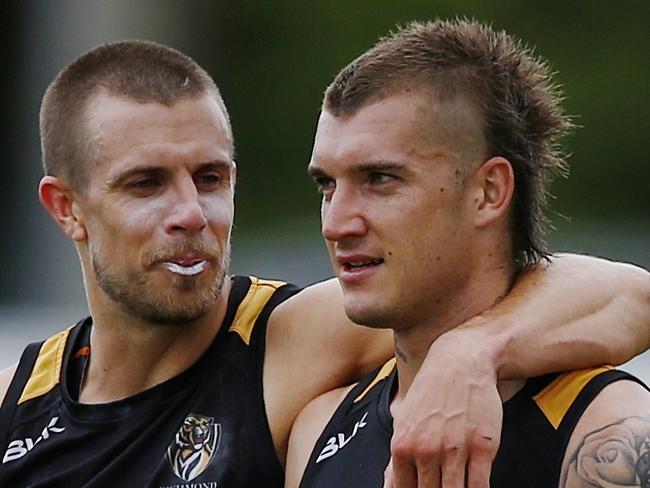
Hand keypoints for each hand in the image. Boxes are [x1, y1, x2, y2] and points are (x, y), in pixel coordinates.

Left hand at [388, 327, 503, 486]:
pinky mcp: (482, 447)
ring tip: (456, 487)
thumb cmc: (432, 392)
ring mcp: (454, 449)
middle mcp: (425, 450)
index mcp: (402, 446)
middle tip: (440, 487)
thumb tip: (390, 486)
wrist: (461, 361)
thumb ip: (398, 457)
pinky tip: (474, 487)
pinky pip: (479, 487)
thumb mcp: (405, 421)